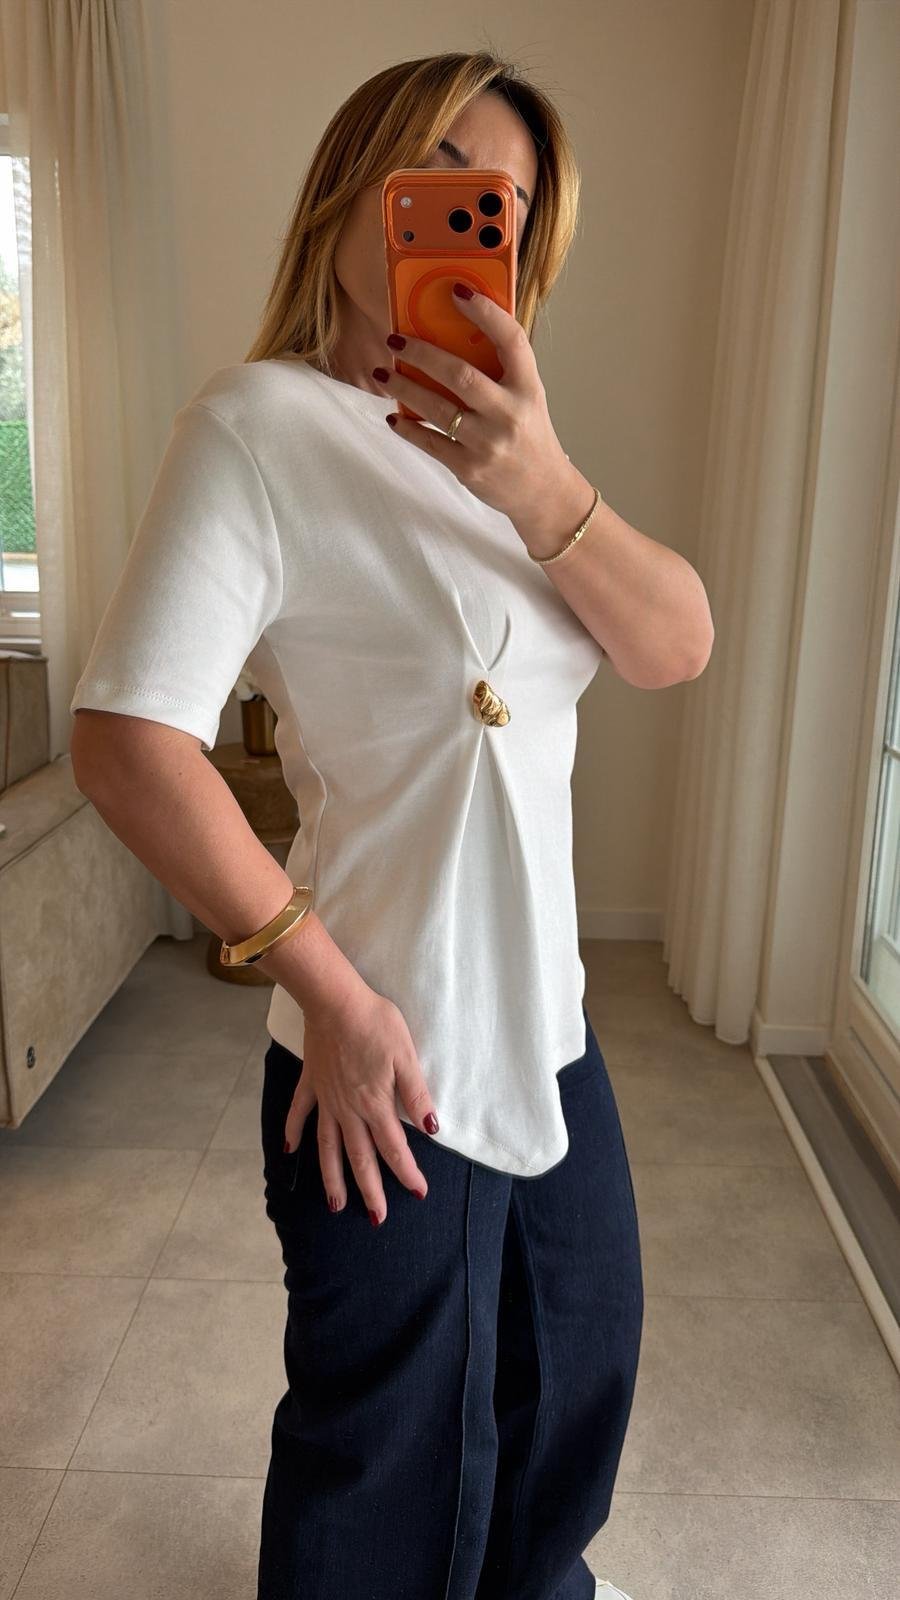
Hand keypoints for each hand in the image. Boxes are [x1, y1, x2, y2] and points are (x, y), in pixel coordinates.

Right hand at [283, 983, 438, 1226]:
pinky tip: (290, 1151)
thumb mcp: (406, 1056)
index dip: (407, 1172)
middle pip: (360, 1158)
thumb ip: (416, 1094)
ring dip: (332, 1177)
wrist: (335, 1000)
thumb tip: (432, 1128)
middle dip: (370, 1190)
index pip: (394, 1148)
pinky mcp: (311, 1082)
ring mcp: (326, 1098)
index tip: (418, 1193)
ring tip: (336, 1204)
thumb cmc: (375, 1023)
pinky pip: (299, 1112)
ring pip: (328, 1146)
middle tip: (376, 1218)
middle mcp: (348, 1109)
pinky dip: (293, 1132)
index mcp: (375, 1104)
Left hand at [375, 284, 571, 528]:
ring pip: (438, 409)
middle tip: (395, 339)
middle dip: (422, 353)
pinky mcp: (470, 468)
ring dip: (404, 388)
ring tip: (382, 373)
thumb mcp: (528, 397)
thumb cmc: (529, 435)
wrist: (542, 491)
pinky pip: (430, 442)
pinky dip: (408, 428)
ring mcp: (488, 443)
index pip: (511, 341)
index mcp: (528, 388)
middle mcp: (509, 414)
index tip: (458, 291)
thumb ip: (501, 370)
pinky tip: (393, 416)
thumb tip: (455, 333)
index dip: (486, 313)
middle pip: (460, 375)